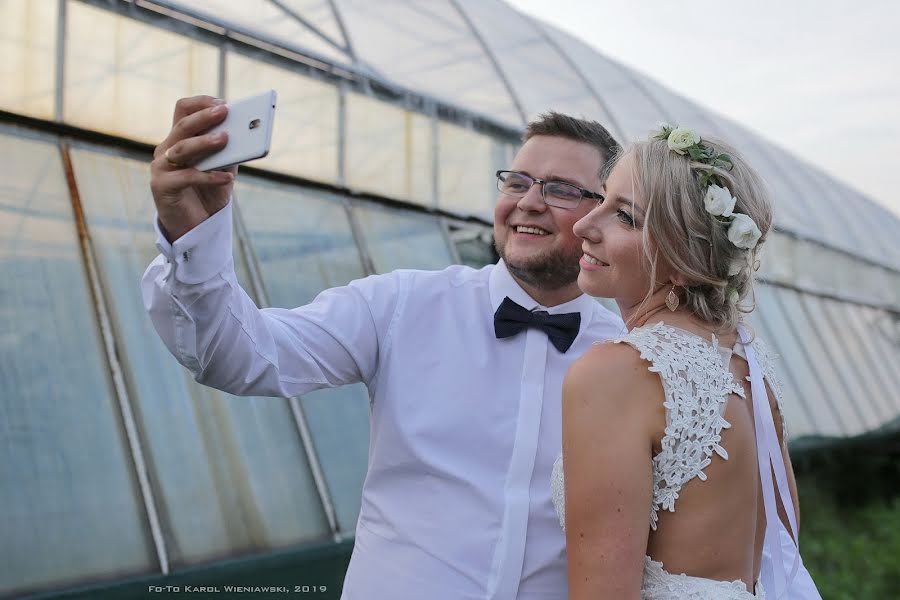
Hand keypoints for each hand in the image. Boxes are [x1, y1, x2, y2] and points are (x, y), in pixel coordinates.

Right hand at [151, 95, 236, 241]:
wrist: (195, 225)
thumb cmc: (208, 192)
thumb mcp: (223, 167)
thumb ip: (229, 151)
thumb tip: (246, 135)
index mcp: (180, 138)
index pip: (183, 110)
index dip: (201, 103)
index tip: (223, 103)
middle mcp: (166, 148)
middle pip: (183, 125)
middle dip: (205, 117)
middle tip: (225, 112)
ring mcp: (161, 167)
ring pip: (181, 148)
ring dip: (205, 142)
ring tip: (226, 139)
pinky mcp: (161, 186)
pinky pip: (186, 177)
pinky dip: (209, 176)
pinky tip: (228, 178)